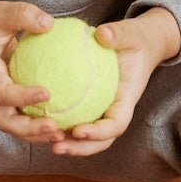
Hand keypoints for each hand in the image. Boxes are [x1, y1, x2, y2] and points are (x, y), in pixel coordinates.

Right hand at [0, 0, 67, 145]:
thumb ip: (22, 14)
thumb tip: (49, 23)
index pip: (1, 91)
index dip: (22, 96)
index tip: (47, 93)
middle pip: (5, 121)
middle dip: (28, 129)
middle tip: (54, 126)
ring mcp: (0, 98)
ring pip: (15, 125)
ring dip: (37, 134)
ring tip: (63, 133)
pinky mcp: (11, 99)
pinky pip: (26, 116)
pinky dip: (42, 125)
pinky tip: (67, 123)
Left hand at [46, 9, 180, 157]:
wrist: (140, 44)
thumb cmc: (136, 39)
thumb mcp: (132, 33)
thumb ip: (119, 34)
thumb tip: (102, 33)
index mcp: (127, 98)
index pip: (117, 124)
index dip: (99, 132)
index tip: (78, 131)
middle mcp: (115, 109)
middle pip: (101, 140)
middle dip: (80, 148)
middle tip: (57, 147)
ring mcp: (104, 109)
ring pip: (87, 135)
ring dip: (69, 143)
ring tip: (45, 141)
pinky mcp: (91, 104)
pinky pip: (76, 117)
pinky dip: (61, 123)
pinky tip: (39, 118)